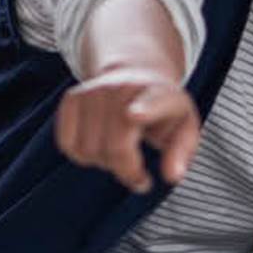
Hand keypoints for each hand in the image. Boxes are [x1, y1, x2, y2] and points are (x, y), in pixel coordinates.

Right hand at [55, 67, 200, 192]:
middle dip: (128, 172)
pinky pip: (68, 145)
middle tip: (140, 178)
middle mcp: (123, 88)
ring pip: (89, 150)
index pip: (152, 102)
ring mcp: (94, 91)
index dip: (144, 110)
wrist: (137, 75)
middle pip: (115, 147)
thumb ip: (182, 152)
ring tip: (122, 155)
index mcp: (160, 95)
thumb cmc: (162, 111)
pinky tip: (100, 147)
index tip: (134, 115)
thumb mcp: (184, 128)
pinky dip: (83, 156)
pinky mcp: (72, 98)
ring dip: (105, 164)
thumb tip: (172, 176)